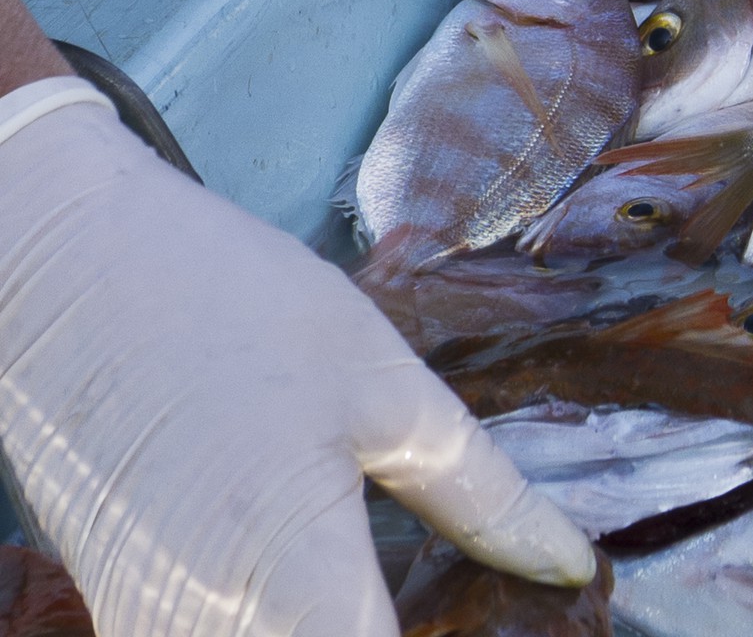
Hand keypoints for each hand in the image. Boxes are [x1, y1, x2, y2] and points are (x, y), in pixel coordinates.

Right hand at [0, 96, 593, 636]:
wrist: (67, 267)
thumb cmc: (236, 307)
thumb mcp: (385, 385)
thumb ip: (482, 494)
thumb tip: (570, 563)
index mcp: (293, 591)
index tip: (529, 629)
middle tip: (477, 596)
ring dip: (347, 628)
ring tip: (419, 584)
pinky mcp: (124, 618)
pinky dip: (290, 624)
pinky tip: (346, 584)